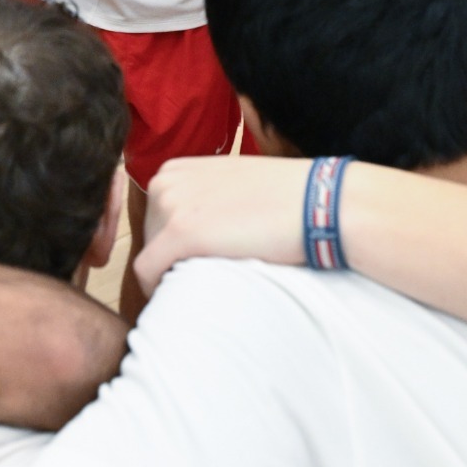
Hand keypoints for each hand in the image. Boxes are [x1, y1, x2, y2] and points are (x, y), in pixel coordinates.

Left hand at [133, 156, 311, 294]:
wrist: (318, 202)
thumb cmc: (284, 197)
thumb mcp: (230, 183)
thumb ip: (201, 198)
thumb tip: (190, 231)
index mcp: (175, 169)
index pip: (154, 219)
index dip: (172, 244)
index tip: (194, 262)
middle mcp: (166, 182)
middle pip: (149, 237)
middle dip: (172, 259)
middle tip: (207, 274)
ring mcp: (171, 205)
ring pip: (149, 255)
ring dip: (171, 273)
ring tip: (209, 281)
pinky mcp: (181, 233)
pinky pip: (147, 272)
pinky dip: (158, 289)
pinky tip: (184, 297)